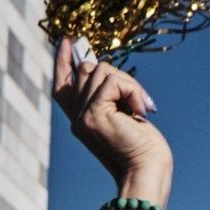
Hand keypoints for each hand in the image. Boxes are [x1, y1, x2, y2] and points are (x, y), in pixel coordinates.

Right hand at [52, 39, 168, 196]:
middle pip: (87, 69)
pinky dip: (133, 90)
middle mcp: (75, 117)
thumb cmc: (142, 146)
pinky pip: (113, 80)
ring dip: (129, 84)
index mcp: (80, 119)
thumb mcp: (122, 114)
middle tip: (137, 100)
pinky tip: (140, 111)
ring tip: (139, 109)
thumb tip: (100, 65)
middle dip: (118, 75)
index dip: (63, 61)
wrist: (147, 169)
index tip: (67, 40)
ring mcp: (81, 116)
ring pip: (101, 70)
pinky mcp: (92, 114)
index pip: (63, 84)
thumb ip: (109, 94)